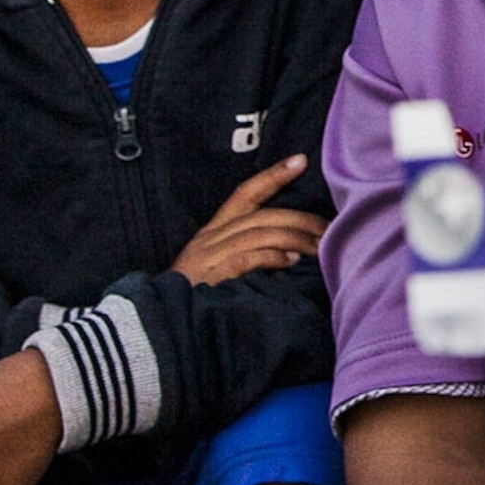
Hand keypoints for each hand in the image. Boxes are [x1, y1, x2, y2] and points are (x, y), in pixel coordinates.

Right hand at [170, 155, 325, 285]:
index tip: (300, 160)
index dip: (273, 175)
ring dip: (295, 238)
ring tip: (319, 246)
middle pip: (263, 215)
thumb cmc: (195, 296)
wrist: (155, 324)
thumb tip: (292, 251)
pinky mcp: (210, 277)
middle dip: (301, 219)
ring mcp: (209, 257)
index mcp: (213, 232)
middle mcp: (210, 238)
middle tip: (329, 228)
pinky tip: (291, 262)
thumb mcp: (217, 267)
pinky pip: (247, 258)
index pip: (245, 193)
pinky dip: (272, 257)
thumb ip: (247, 253)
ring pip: (260, 233)